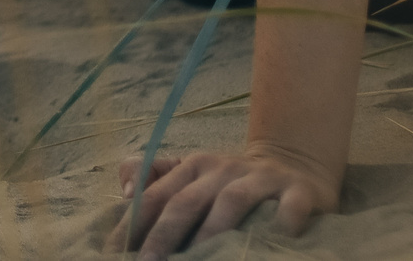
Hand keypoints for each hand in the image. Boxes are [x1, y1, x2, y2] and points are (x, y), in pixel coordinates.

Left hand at [113, 146, 336, 256]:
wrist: (295, 162)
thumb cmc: (231, 181)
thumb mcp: (191, 173)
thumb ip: (155, 179)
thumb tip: (125, 195)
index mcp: (192, 167)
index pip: (154, 196)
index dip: (132, 225)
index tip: (115, 254)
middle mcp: (222, 169)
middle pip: (185, 201)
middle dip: (163, 236)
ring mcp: (260, 178)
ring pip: (231, 202)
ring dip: (211, 233)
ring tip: (196, 259)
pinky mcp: (297, 191)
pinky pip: (288, 207)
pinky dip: (281, 222)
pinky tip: (272, 240)